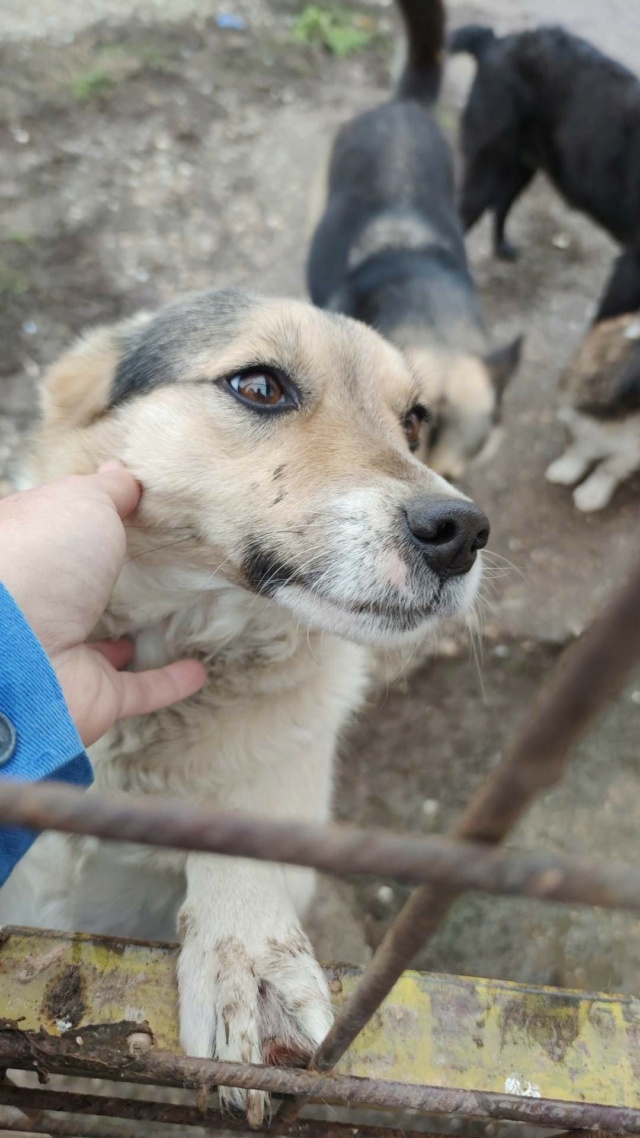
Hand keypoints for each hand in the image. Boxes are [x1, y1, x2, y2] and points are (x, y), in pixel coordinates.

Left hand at [0, 463, 206, 744]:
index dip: (82, 516)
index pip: (52, 529)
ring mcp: (61, 653)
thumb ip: (107, 491)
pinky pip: (137, 690)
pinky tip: (199, 670)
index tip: (127, 505)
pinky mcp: (90, 695)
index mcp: (25, 550)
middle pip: (76, 589)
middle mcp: (38, 603)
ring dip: (126, 639)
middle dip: (105, 579)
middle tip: (157, 560)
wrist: (14, 651)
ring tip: (167, 618)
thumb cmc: (41, 559)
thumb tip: (122, 474)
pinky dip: (168, 682)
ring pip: (98, 645)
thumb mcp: (80, 502)